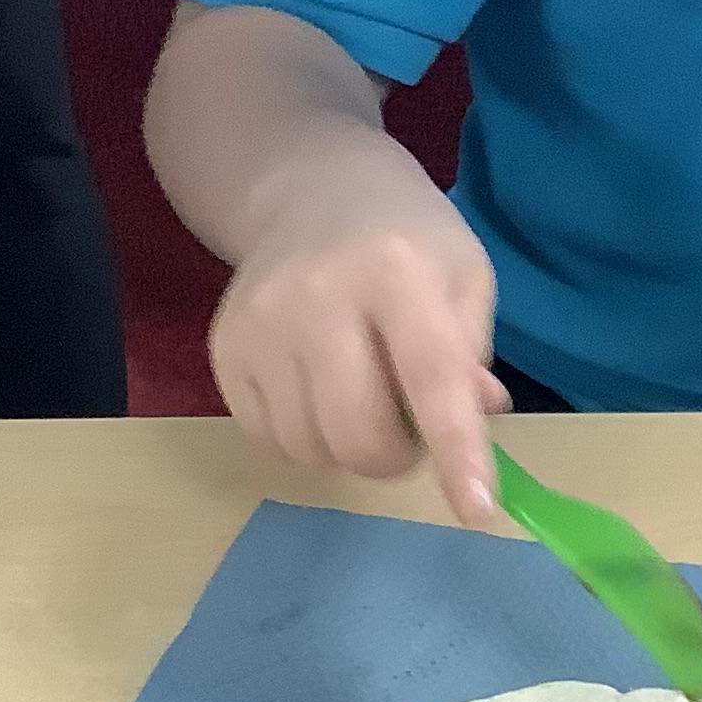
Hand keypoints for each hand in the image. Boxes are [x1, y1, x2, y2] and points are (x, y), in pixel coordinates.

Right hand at [208, 134, 507, 525]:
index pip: (430, 374)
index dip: (456, 448)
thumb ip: (472, 355)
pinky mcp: (224, 351)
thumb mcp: (464, 277)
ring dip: (349, 448)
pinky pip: (269, 442)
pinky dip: (306, 438)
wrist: (312, 192)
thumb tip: (476, 423)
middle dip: (397, 454)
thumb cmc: (408, 241)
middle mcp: (317, 295)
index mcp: (397, 271)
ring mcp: (260, 325)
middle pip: (358, 433)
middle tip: (411, 425)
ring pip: (310, 450)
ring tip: (363, 396)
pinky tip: (320, 390)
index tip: (477, 510)